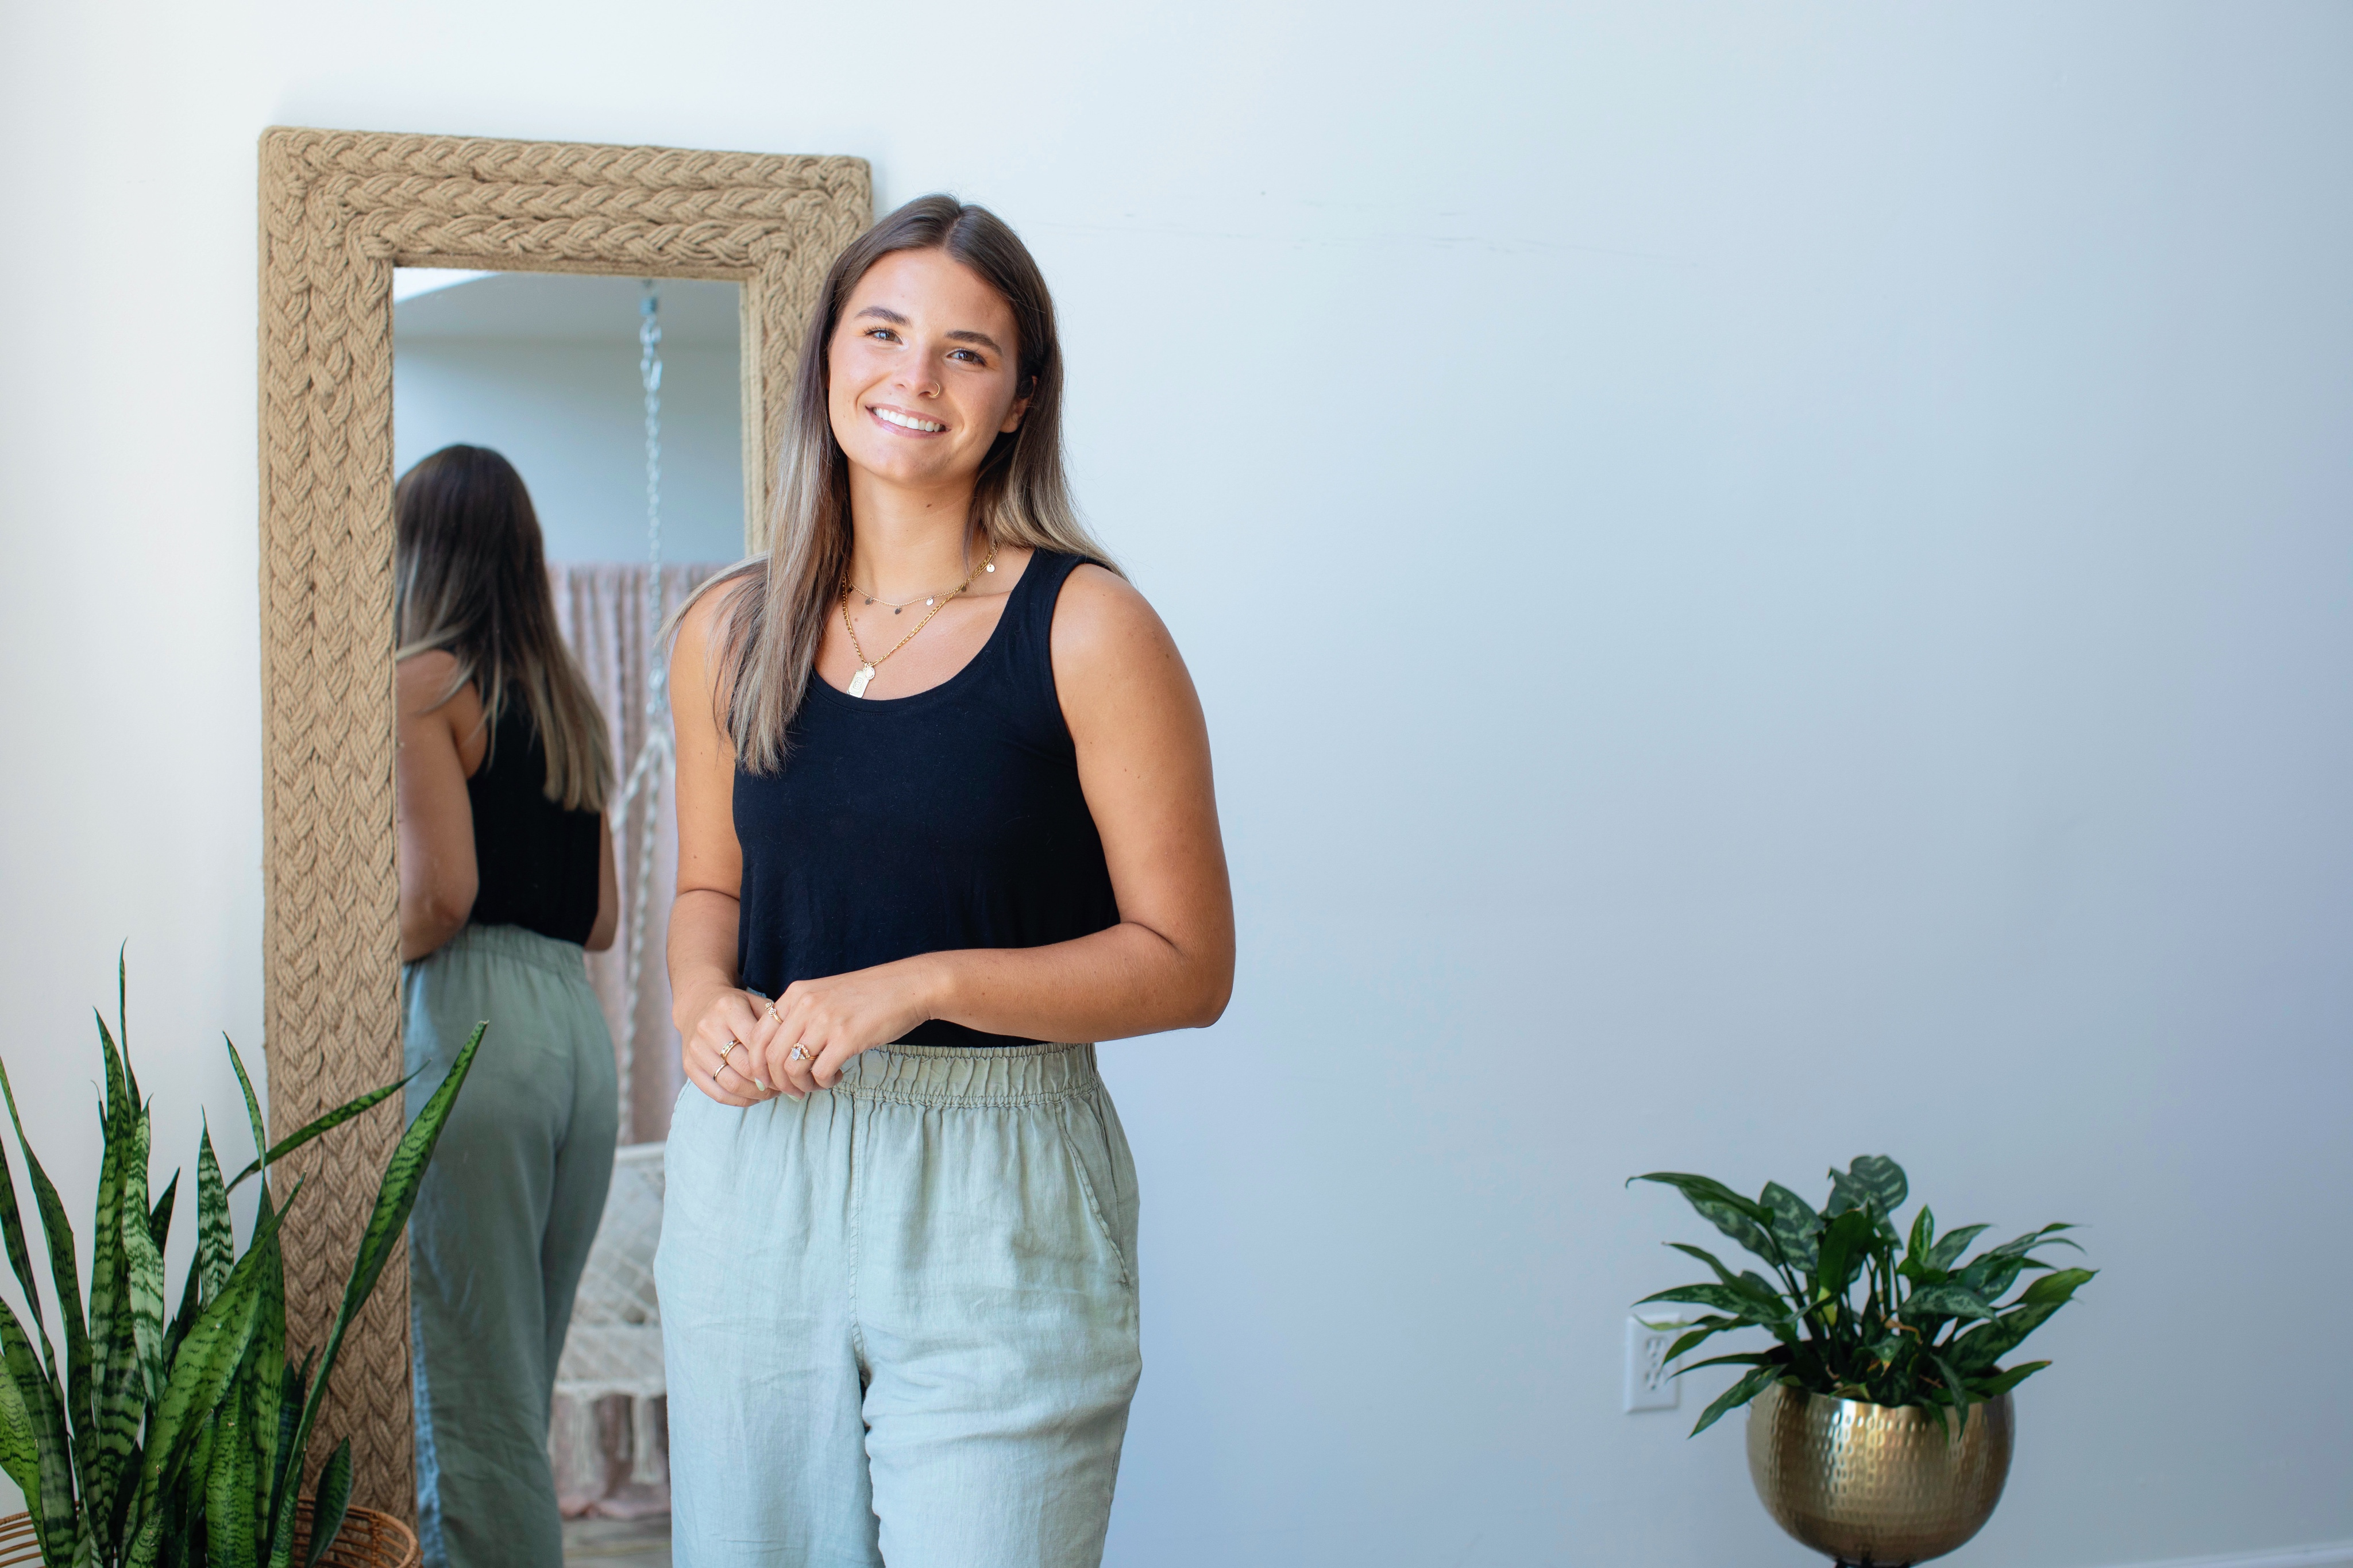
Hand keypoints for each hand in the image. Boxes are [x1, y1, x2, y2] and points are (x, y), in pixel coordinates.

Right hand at [680, 984, 778, 1106]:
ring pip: (731, 1083)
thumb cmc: (737, 1007)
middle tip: (785, 1086)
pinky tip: (753, 1097)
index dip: (776, 1061)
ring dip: (756, 1094)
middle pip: (744, 1067)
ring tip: (771, 1093)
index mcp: (728, 1009)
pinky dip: (738, 1100)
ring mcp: (696, 1049)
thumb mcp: (757, 1003)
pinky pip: (716, 1093)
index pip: (757, 1044)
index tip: (790, 1070)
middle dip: (769, 1081)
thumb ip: (775, 1022)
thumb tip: (795, 1053)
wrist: (698, 1004)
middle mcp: (708, 1028)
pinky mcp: (689, 1066)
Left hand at [747, 959, 939, 1096]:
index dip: (757, 1064)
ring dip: (801, 1085)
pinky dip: (824, 1083)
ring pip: (792, 1068)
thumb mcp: (825, 994)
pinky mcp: (846, 1038)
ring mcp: (825, 1021)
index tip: (768, 1080)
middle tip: (793, 1091)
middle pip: (770, 1056)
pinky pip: (820, 1072)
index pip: (758, 1035)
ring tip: (816, 1085)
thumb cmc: (869, 995)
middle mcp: (805, 1005)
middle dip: (777, 1082)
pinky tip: (836, 1077)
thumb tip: (780, 1052)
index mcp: (796, 994)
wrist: (908, 986)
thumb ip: (801, 1015)